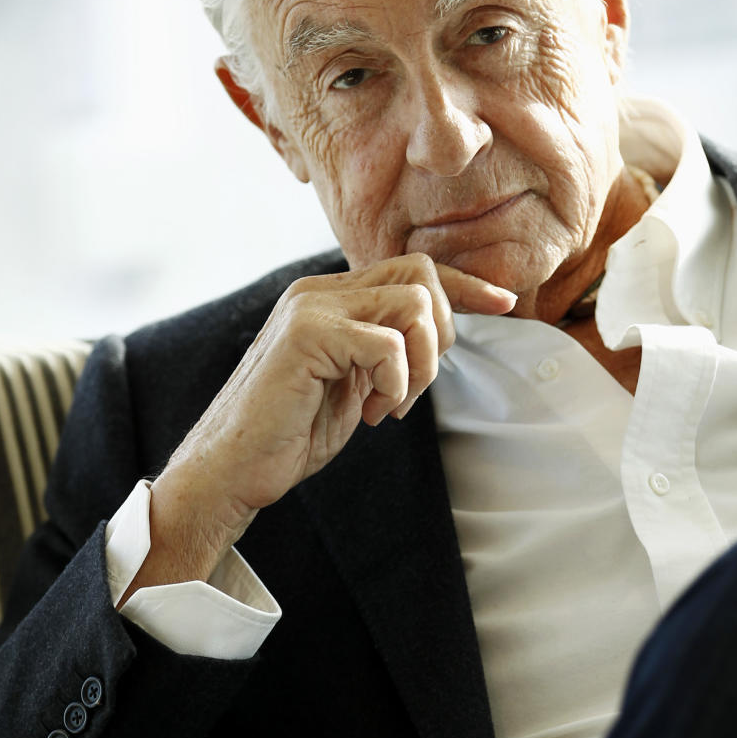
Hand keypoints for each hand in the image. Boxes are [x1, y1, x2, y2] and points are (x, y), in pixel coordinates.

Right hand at [122, 255, 515, 598]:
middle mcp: (320, 291)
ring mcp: (311, 307)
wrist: (233, 468)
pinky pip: (389, 344)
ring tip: (389, 404)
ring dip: (421, 363)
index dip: (465, 284)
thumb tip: (436, 334)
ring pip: (414, 303)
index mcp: (331, 298)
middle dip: (441, 334)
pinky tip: (372, 411)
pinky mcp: (307, 335)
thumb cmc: (290, 432)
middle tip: (414, 388)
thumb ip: (383, 351)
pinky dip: (396, 383)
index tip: (504, 304)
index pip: (412, 269)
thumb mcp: (352, 381)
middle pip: (421, 273)